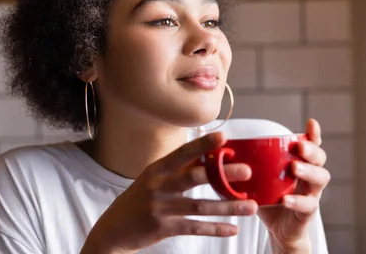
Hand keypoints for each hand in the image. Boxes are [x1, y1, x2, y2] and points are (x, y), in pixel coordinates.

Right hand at [82, 132, 257, 253]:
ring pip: (200, 206)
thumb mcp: (154, 178)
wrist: (114, 228)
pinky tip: (232, 229)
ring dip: (228, 206)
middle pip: (194, 177)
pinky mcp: (163, 227)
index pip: (183, 153)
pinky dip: (215, 229)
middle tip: (247, 171)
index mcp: (158, 168)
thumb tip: (208, 156)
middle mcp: (158, 184)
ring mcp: (160, 207)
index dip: (203, 144)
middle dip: (223, 173)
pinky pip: (194, 227)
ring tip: (251, 206)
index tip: (224, 137)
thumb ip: (178, 169)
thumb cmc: (140, 198)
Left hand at [258, 119, 330, 252]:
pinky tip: (285, 199)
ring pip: (320, 178)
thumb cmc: (268, 200)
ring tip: (294, 168)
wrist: (278, 232)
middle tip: (299, 147)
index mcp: (299, 164)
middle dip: (312, 150)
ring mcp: (312, 194)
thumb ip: (245, 166)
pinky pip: (308, 205)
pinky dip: (297, 201)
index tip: (311, 122)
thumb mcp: (257, 180)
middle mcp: (310, 177)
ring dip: (308, 171)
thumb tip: (219, 150)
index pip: (311, 146)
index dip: (313, 134)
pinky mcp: (308, 212)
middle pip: (320, 158)